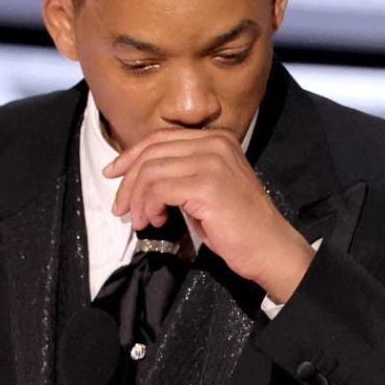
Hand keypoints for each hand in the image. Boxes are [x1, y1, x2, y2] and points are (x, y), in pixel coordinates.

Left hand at [104, 128, 314, 302]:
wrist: (269, 247)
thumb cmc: (238, 225)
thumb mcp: (209, 186)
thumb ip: (182, 171)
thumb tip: (140, 176)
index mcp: (217, 139)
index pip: (161, 138)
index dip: (131, 155)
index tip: (114, 173)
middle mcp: (215, 143)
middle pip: (152, 152)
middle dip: (129, 181)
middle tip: (121, 207)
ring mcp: (212, 162)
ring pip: (151, 171)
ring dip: (138, 199)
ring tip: (142, 220)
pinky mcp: (206, 185)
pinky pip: (158, 189)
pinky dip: (148, 206)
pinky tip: (155, 221)